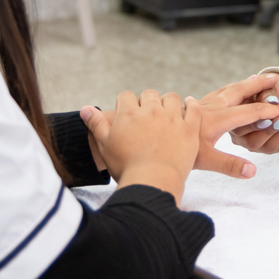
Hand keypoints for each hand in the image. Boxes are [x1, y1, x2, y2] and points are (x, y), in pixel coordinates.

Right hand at [80, 89, 200, 202]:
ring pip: (171, 98)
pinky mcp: (189, 129)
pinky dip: (191, 104)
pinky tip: (189, 104)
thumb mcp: (105, 145)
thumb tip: (85, 109)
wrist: (152, 183)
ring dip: (168, 102)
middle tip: (147, 116)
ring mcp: (172, 118)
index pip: (125, 96)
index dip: (125, 104)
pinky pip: (193, 109)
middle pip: (149, 94)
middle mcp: (151, 111)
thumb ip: (96, 124)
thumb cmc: (126, 167)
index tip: (128, 114)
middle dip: (146, 102)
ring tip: (167, 111)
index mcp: (129, 114)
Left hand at [186, 75, 278, 177]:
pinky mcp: (192, 107)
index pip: (251, 112)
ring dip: (243, 85)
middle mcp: (211, 108)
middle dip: (258, 84)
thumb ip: (230, 165)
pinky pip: (216, 94)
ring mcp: (201, 105)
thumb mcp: (205, 161)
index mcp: (218, 120)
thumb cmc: (178, 155)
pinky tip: (227, 92)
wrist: (152, 145)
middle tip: (274, 77)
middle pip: (239, 92)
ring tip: (256, 79)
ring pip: (226, 90)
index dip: (272, 111)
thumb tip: (252, 171)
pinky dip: (228, 90)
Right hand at [230, 73, 278, 153]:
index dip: (256, 118)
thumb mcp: (265, 87)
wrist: (278, 95)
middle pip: (252, 141)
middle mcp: (239, 136)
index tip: (270, 110)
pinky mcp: (268, 148)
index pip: (240, 125)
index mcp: (232, 120)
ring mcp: (253, 144)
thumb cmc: (266, 90)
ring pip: (267, 146)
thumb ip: (265, 93)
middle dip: (270, 129)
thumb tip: (271, 101)